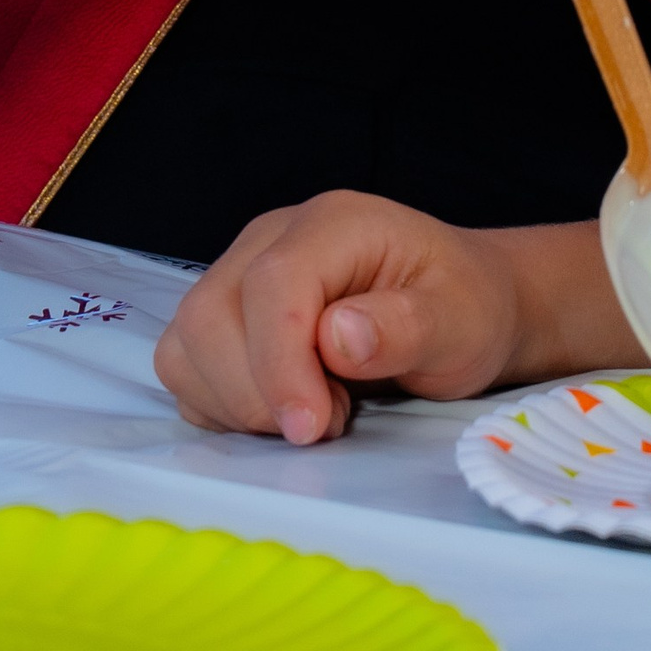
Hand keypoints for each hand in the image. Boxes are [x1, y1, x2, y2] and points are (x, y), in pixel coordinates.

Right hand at [156, 189, 535, 440]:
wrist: (460, 306)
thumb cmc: (464, 309)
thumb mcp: (462, 321)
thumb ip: (407, 326)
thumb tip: (338, 336)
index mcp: (334, 224)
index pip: (271, 285)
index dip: (278, 363)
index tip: (311, 426)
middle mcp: (272, 239)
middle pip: (209, 315)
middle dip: (256, 392)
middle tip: (331, 419)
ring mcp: (240, 275)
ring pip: (186, 346)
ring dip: (236, 403)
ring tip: (316, 409)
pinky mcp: (225, 318)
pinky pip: (187, 370)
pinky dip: (222, 406)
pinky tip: (285, 407)